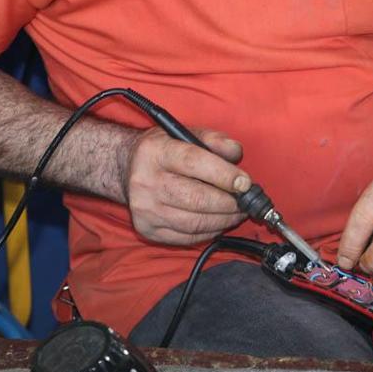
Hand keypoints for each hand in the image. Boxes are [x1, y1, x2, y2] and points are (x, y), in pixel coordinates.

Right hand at [125, 127, 250, 244]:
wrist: (126, 168)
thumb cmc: (164, 151)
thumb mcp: (186, 134)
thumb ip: (215, 140)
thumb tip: (237, 154)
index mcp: (156, 152)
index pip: (194, 163)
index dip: (225, 175)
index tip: (246, 184)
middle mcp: (146, 181)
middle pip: (197, 199)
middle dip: (229, 203)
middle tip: (246, 202)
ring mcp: (145, 209)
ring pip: (195, 223)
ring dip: (224, 220)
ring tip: (237, 213)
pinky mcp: (147, 229)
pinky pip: (187, 237)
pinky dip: (210, 232)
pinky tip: (219, 222)